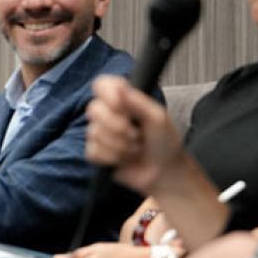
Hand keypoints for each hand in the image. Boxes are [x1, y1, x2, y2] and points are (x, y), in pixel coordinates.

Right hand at [84, 75, 185, 194]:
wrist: (164, 172)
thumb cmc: (165, 143)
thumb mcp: (158, 118)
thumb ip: (138, 101)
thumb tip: (118, 87)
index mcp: (124, 100)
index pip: (102, 84)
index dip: (107, 93)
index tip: (119, 105)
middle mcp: (109, 114)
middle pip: (93, 110)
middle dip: (117, 126)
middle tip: (136, 135)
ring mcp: (101, 133)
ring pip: (94, 134)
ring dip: (120, 146)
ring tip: (136, 149)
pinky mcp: (96, 153)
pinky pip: (93, 152)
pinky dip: (112, 158)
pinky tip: (125, 159)